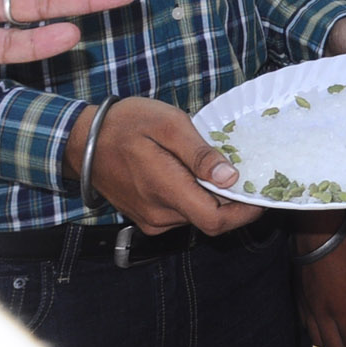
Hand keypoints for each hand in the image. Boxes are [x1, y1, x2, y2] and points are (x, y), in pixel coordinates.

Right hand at [66, 96, 264, 234]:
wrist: (82, 141)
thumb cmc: (126, 125)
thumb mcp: (168, 125)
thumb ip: (199, 154)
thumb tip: (230, 177)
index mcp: (167, 191)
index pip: (216, 220)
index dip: (245, 212)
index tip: (264, 194)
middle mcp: (159, 214)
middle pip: (210, 219)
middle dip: (234, 202)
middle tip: (251, 174)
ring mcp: (151, 218)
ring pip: (196, 216)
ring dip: (215, 198)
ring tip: (224, 168)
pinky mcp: (146, 215)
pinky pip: (181, 213)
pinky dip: (196, 198)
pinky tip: (199, 174)